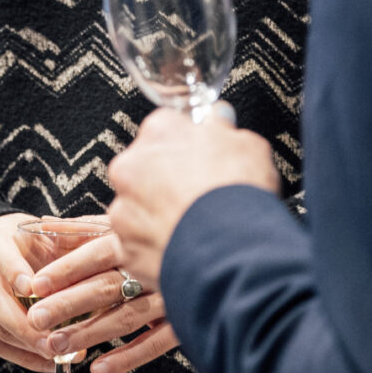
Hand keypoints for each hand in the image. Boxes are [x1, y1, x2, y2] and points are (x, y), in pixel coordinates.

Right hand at [0, 213, 53, 372]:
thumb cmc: (26, 242)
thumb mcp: (44, 232)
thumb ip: (68, 239)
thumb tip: (98, 250)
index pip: (0, 254)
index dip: (15, 272)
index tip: (34, 290)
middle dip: (25, 327)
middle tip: (54, 342)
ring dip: (27, 346)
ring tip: (59, 356)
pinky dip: (21, 357)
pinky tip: (47, 362)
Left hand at [16, 229, 180, 372]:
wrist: (215, 247)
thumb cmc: (157, 234)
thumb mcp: (121, 224)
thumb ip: (84, 227)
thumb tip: (44, 222)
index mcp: (136, 239)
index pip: (95, 253)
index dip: (65, 269)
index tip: (36, 285)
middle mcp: (153, 266)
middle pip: (105, 287)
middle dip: (67, 304)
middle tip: (36, 319)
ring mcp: (170, 295)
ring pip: (125, 317)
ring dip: (89, 333)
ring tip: (56, 345)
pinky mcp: (184, 320)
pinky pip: (155, 343)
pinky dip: (127, 357)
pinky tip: (99, 369)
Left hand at [107, 106, 280, 286]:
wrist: (232, 251)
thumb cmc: (238, 194)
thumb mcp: (247, 144)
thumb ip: (223, 128)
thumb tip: (219, 121)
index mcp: (159, 131)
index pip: (167, 127)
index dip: (187, 146)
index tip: (200, 158)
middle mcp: (131, 166)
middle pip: (144, 167)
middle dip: (165, 180)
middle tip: (196, 196)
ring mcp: (124, 209)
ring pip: (137, 208)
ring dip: (157, 215)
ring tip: (192, 228)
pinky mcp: (126, 249)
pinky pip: (137, 245)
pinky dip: (155, 248)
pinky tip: (181, 249)